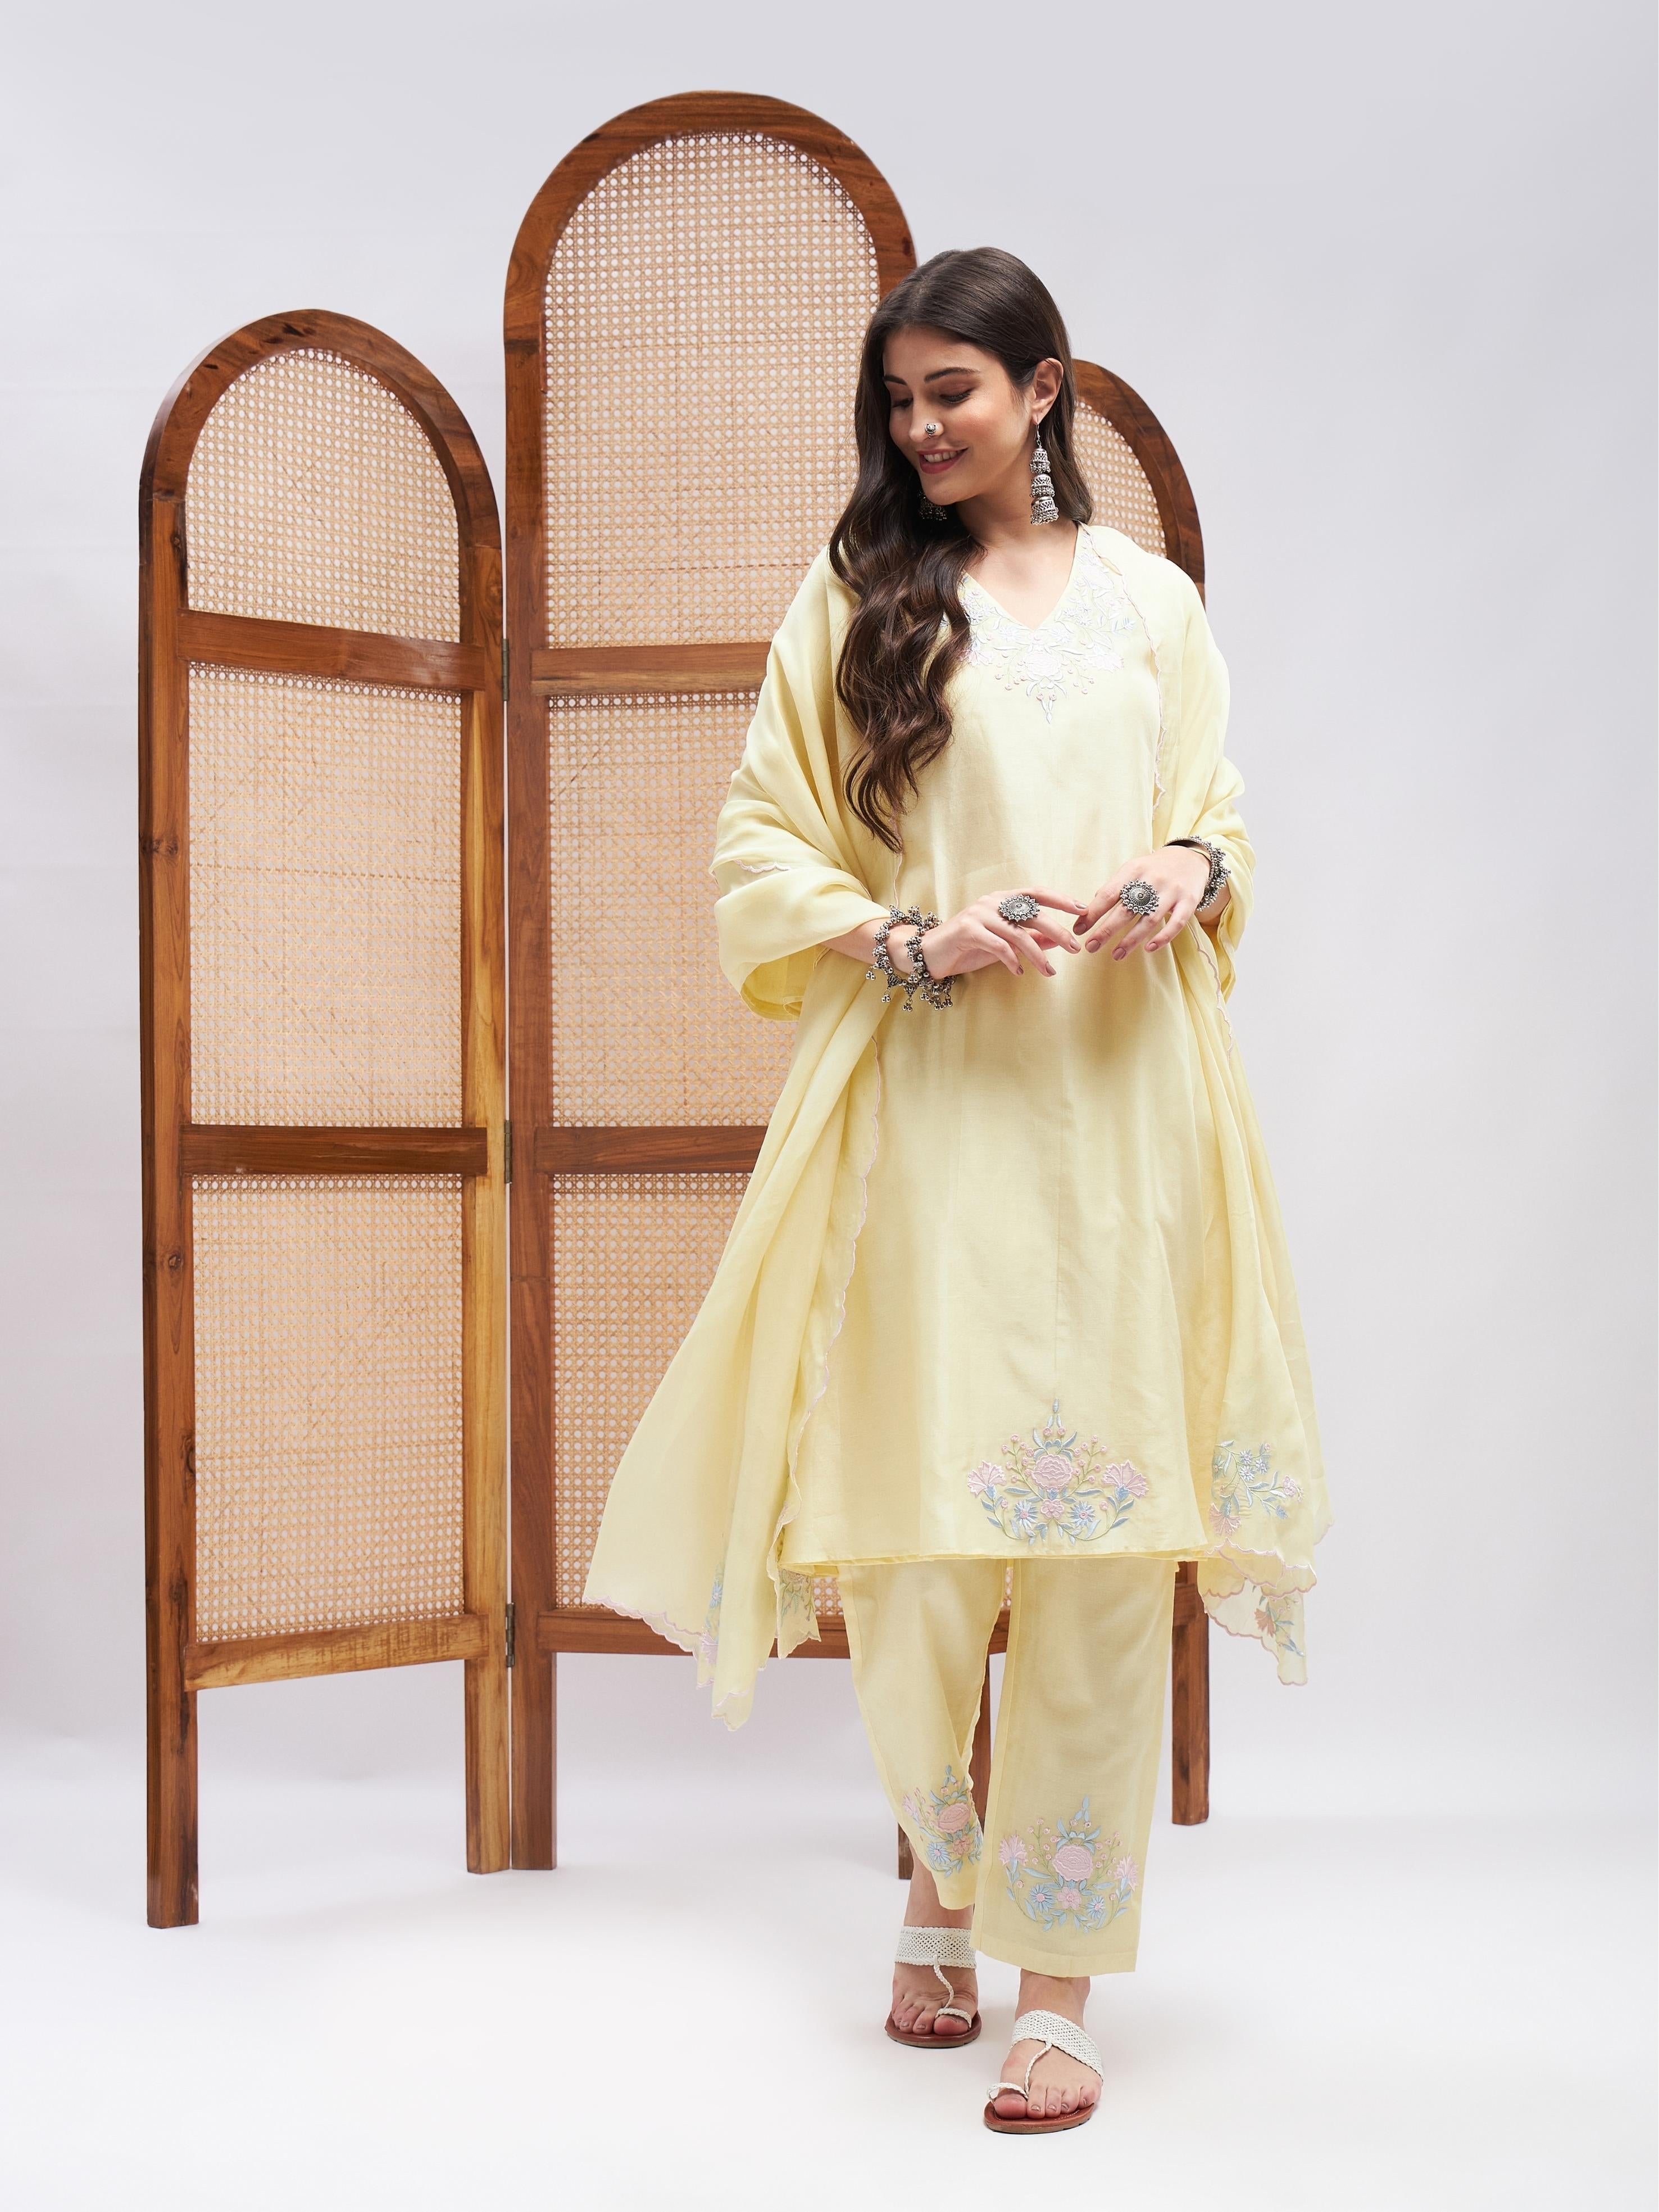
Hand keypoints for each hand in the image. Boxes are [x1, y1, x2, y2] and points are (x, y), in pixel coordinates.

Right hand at [918, 887, 1085, 979]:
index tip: (1082, 910)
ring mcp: (978, 914)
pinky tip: (1019, 972)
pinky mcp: (967, 930)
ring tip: (1049, 972)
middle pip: (1032, 913)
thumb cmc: (970, 947)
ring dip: (1037, 955)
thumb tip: (1059, 940)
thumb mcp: (1005, 942)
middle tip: (1074, 948)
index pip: (1036, 893)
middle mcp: (992, 902)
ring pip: (1018, 933)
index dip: (1060, 899)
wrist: (931, 953)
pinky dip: (1011, 960)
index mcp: (1002, 899)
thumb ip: (1030, 938)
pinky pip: (998, 946)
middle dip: (1057, 931)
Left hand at [1074, 848, 1209, 958]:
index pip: (1108, 894)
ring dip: (1130, 940)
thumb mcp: (1133, 869)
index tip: (1079, 929)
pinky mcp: (1189, 901)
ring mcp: (1172, 891)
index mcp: (1134, 870)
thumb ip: (1115, 887)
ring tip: (1115, 955)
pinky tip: (1148, 949)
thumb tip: (1090, 909)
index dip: (1093, 913)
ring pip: (1149, 920)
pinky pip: (1175, 923)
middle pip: (1126, 909)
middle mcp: (1152, 879)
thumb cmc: (1154, 869)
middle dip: (1106, 931)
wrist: (1190, 858)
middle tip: (1091, 947)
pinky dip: (1162, 938)